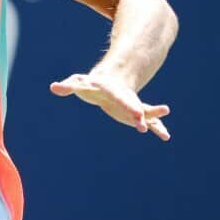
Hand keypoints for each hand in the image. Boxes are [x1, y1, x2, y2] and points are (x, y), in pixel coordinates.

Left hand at [50, 72, 170, 140]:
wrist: (106, 82)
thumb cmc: (90, 84)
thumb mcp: (79, 83)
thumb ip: (68, 86)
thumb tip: (54, 87)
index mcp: (114, 91)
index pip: (122, 99)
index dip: (129, 106)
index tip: (137, 115)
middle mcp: (126, 98)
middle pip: (135, 107)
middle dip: (141, 115)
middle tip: (145, 124)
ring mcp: (132, 105)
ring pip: (146, 113)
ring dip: (154, 121)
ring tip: (164, 134)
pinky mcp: (134, 113)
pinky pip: (149, 120)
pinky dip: (157, 127)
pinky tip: (165, 136)